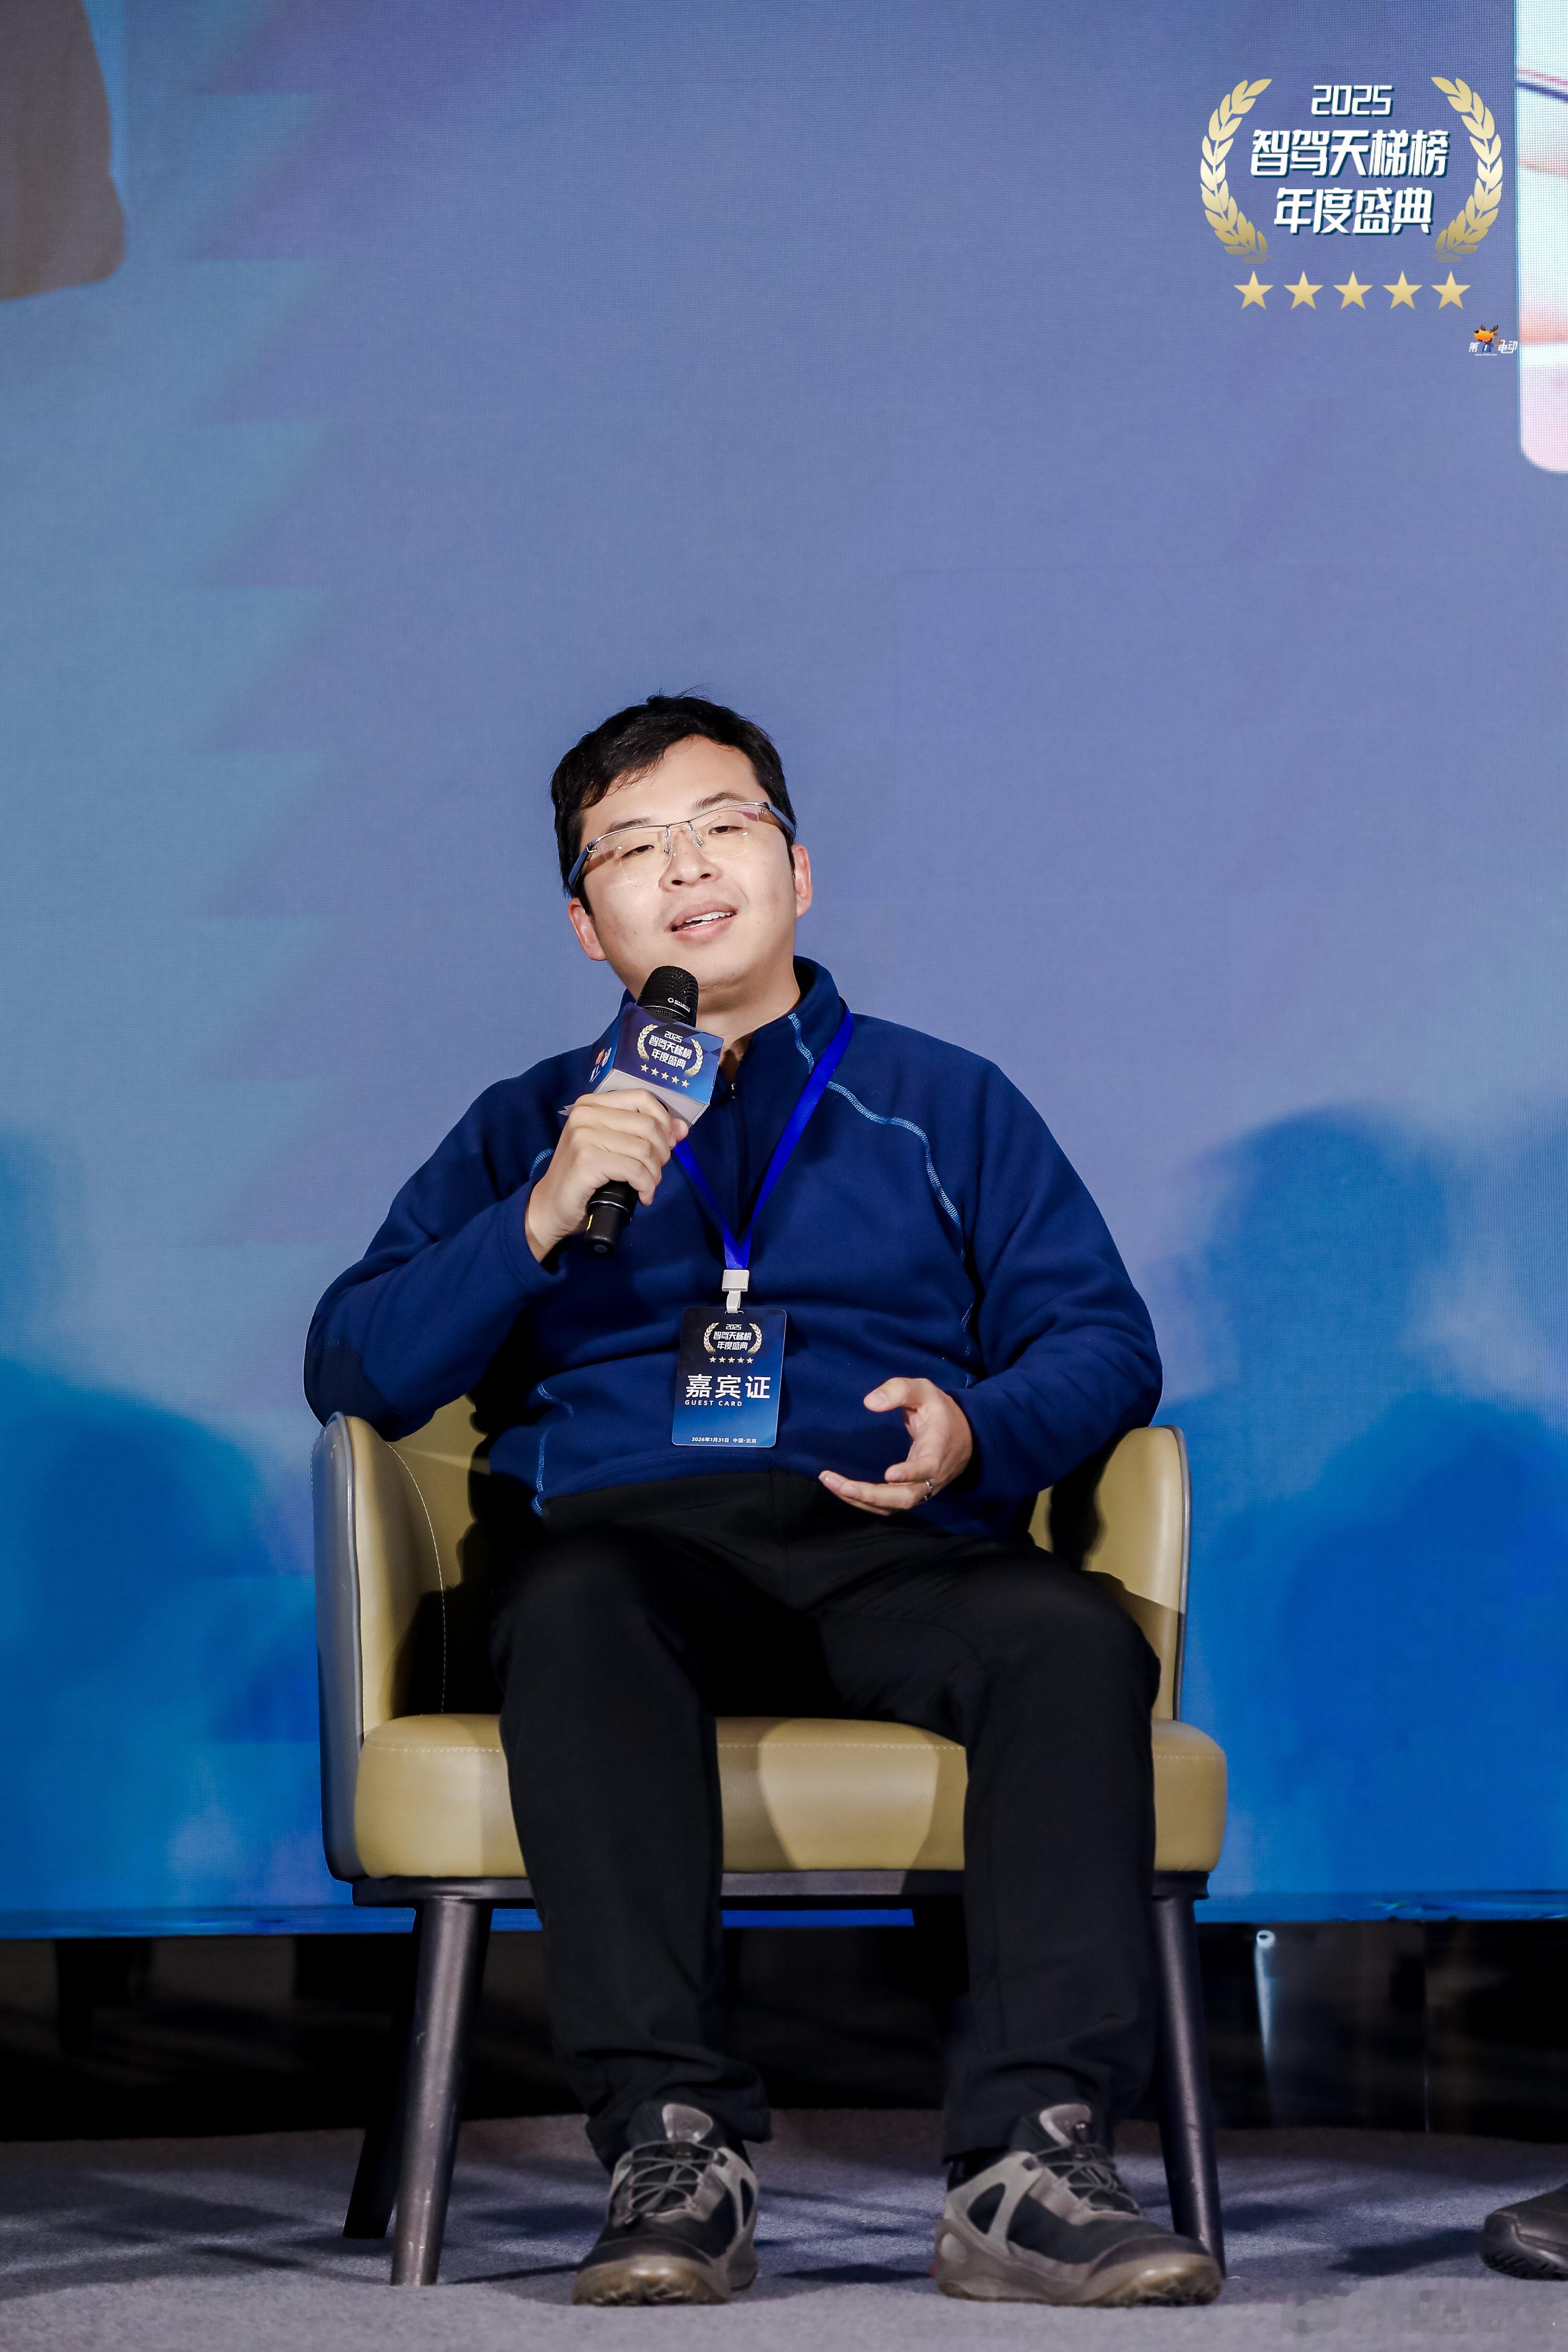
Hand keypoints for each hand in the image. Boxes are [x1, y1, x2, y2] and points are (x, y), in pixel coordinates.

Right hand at [525, 1090, 687, 1261]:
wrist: (551, 1205)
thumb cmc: (584, 1176)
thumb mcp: (613, 1147)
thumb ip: (643, 1133)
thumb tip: (682, 1128)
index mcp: (592, 1104)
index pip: (643, 1098)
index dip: (665, 1121)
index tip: (670, 1143)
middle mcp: (586, 1114)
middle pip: (648, 1125)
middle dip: (662, 1152)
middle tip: (655, 1172)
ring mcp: (584, 1136)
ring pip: (644, 1149)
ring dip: (654, 1174)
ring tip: (648, 1186)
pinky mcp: (587, 1160)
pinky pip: (635, 1169)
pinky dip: (646, 1186)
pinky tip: (643, 1196)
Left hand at [819, 1378, 973, 1515]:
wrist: (966, 1438)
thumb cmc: (940, 1412)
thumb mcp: (925, 1391)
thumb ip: (899, 1390)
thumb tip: (869, 1403)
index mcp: (938, 1449)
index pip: (928, 1467)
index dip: (911, 1473)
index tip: (889, 1474)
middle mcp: (932, 1476)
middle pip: (905, 1497)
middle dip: (871, 1495)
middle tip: (841, 1485)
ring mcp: (922, 1489)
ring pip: (894, 1506)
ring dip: (862, 1500)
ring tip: (831, 1483)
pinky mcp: (911, 1494)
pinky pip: (888, 1506)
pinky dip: (864, 1502)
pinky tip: (842, 1489)